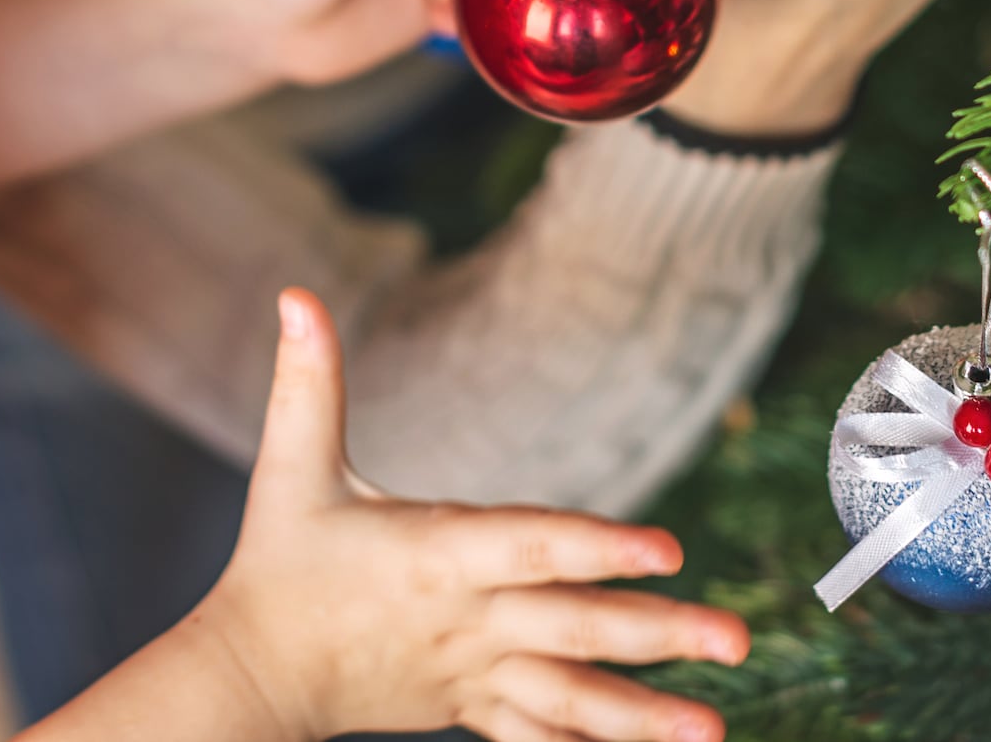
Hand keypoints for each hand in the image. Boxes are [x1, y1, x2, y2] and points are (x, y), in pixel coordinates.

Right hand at [196, 289, 747, 741]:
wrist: (254, 673)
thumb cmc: (278, 562)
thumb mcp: (290, 468)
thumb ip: (307, 381)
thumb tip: (295, 294)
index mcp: (438, 553)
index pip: (532, 544)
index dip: (599, 545)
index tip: (668, 550)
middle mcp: (469, 618)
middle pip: (575, 627)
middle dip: (658, 635)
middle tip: (737, 639)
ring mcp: (473, 670)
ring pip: (569, 699)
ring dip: (643, 717)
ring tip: (712, 730)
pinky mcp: (469, 703)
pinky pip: (537, 737)